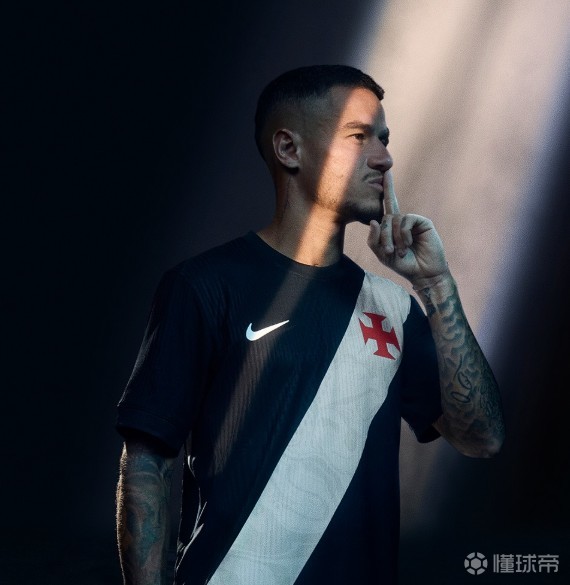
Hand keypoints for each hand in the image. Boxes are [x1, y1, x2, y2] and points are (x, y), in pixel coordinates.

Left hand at [367, 170, 448, 286]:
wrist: (423, 273)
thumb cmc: (404, 264)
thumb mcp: (382, 255)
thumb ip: (374, 240)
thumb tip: (374, 220)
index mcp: (392, 226)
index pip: (387, 204)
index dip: (387, 187)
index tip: (386, 171)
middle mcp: (402, 220)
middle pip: (385, 219)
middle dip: (384, 237)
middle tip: (389, 252)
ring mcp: (412, 221)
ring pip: (394, 220)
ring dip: (394, 238)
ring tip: (401, 251)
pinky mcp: (422, 222)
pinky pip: (405, 221)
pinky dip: (403, 234)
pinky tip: (408, 244)